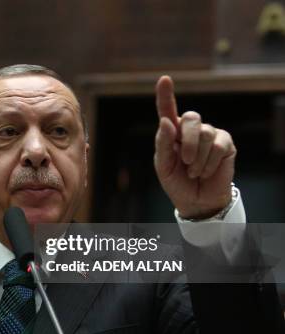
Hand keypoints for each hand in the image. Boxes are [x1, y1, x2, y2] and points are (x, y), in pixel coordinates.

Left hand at [154, 76, 235, 218]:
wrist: (196, 199)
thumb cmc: (176, 181)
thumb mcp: (163, 165)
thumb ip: (163, 144)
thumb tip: (166, 121)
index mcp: (171, 132)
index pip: (167, 109)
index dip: (166, 94)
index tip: (164, 79)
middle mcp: (191, 129)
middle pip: (191, 118)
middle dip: (187, 141)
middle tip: (185, 161)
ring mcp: (210, 134)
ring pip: (206, 133)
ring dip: (197, 158)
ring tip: (193, 172)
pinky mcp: (226, 143)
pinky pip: (219, 146)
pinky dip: (209, 163)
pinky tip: (205, 172)